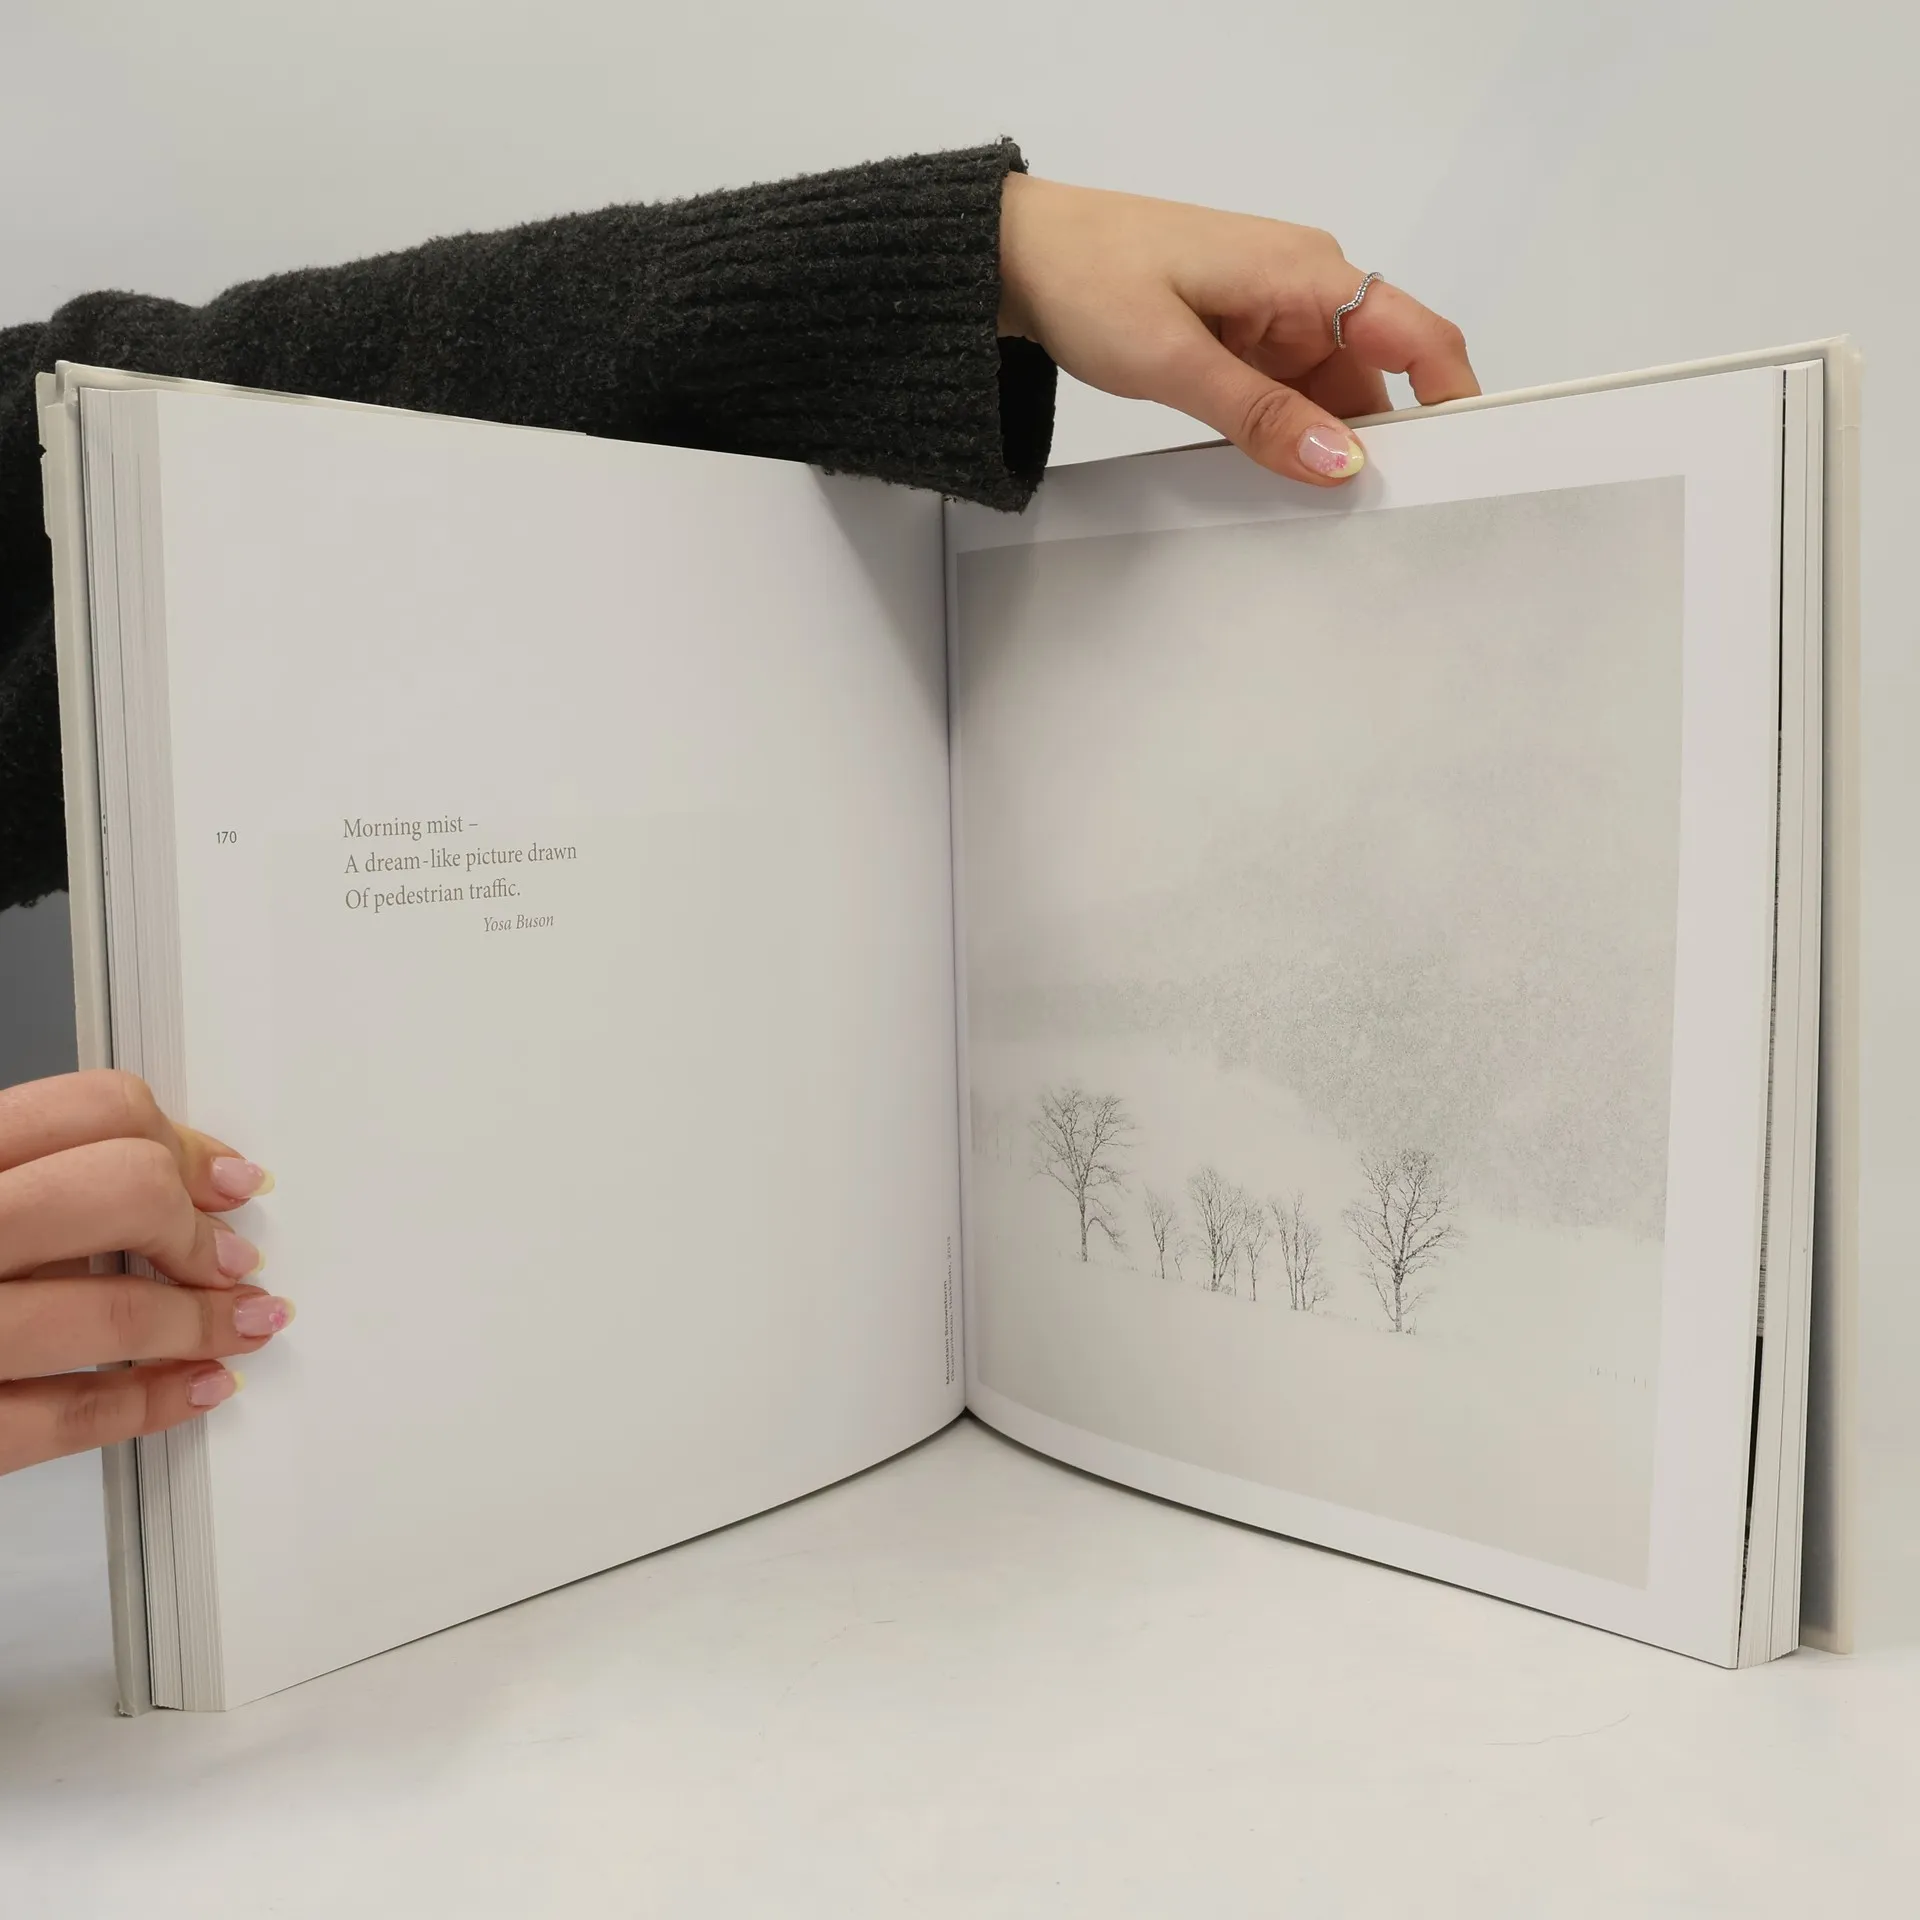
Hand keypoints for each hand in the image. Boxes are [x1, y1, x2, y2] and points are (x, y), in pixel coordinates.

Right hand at [0, 1070, 293, 1474]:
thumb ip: (34, 1170)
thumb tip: (178, 1166)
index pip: (93, 1109)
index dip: (183, 1144)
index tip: (222, 1180)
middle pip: (122, 1192)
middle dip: (195, 1230)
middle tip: (225, 1256)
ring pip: (111, 1314)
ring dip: (203, 1324)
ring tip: (238, 1323)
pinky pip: (64, 1419)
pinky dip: (152, 1404)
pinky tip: (193, 1388)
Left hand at [997, 175, 1478, 485]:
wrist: (1019, 256)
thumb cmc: (1089, 278)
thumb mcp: (1174, 359)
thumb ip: (1260, 415)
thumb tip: (1340, 460)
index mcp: (1307, 273)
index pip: (1419, 335)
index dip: (1454, 400)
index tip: (1462, 468)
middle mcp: (1306, 288)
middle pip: (1380, 379)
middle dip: (1380, 444)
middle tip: (1372, 520)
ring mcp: (1275, 315)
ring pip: (1330, 395)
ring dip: (1322, 445)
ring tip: (1313, 510)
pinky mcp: (1244, 337)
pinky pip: (1287, 395)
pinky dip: (1283, 434)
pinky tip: (1271, 477)